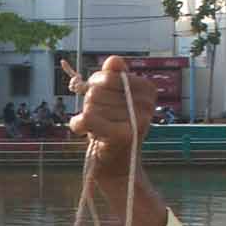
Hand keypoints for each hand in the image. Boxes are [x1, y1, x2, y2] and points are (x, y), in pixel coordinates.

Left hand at [68, 56, 155, 183]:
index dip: (96, 84)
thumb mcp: (114, 98)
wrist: (116, 165)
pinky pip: (88, 118)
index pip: (108, 74)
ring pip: (91, 104)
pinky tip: (82, 129)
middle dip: (90, 102)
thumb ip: (113, 76)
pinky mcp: (123, 136)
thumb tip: (114, 60)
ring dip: (85, 115)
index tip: (102, 98)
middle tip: (99, 116)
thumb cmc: (113, 127)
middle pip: (98, 89)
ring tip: (96, 126)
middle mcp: (147, 104)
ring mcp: (137, 120)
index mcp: (148, 90)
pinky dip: (77, 124)